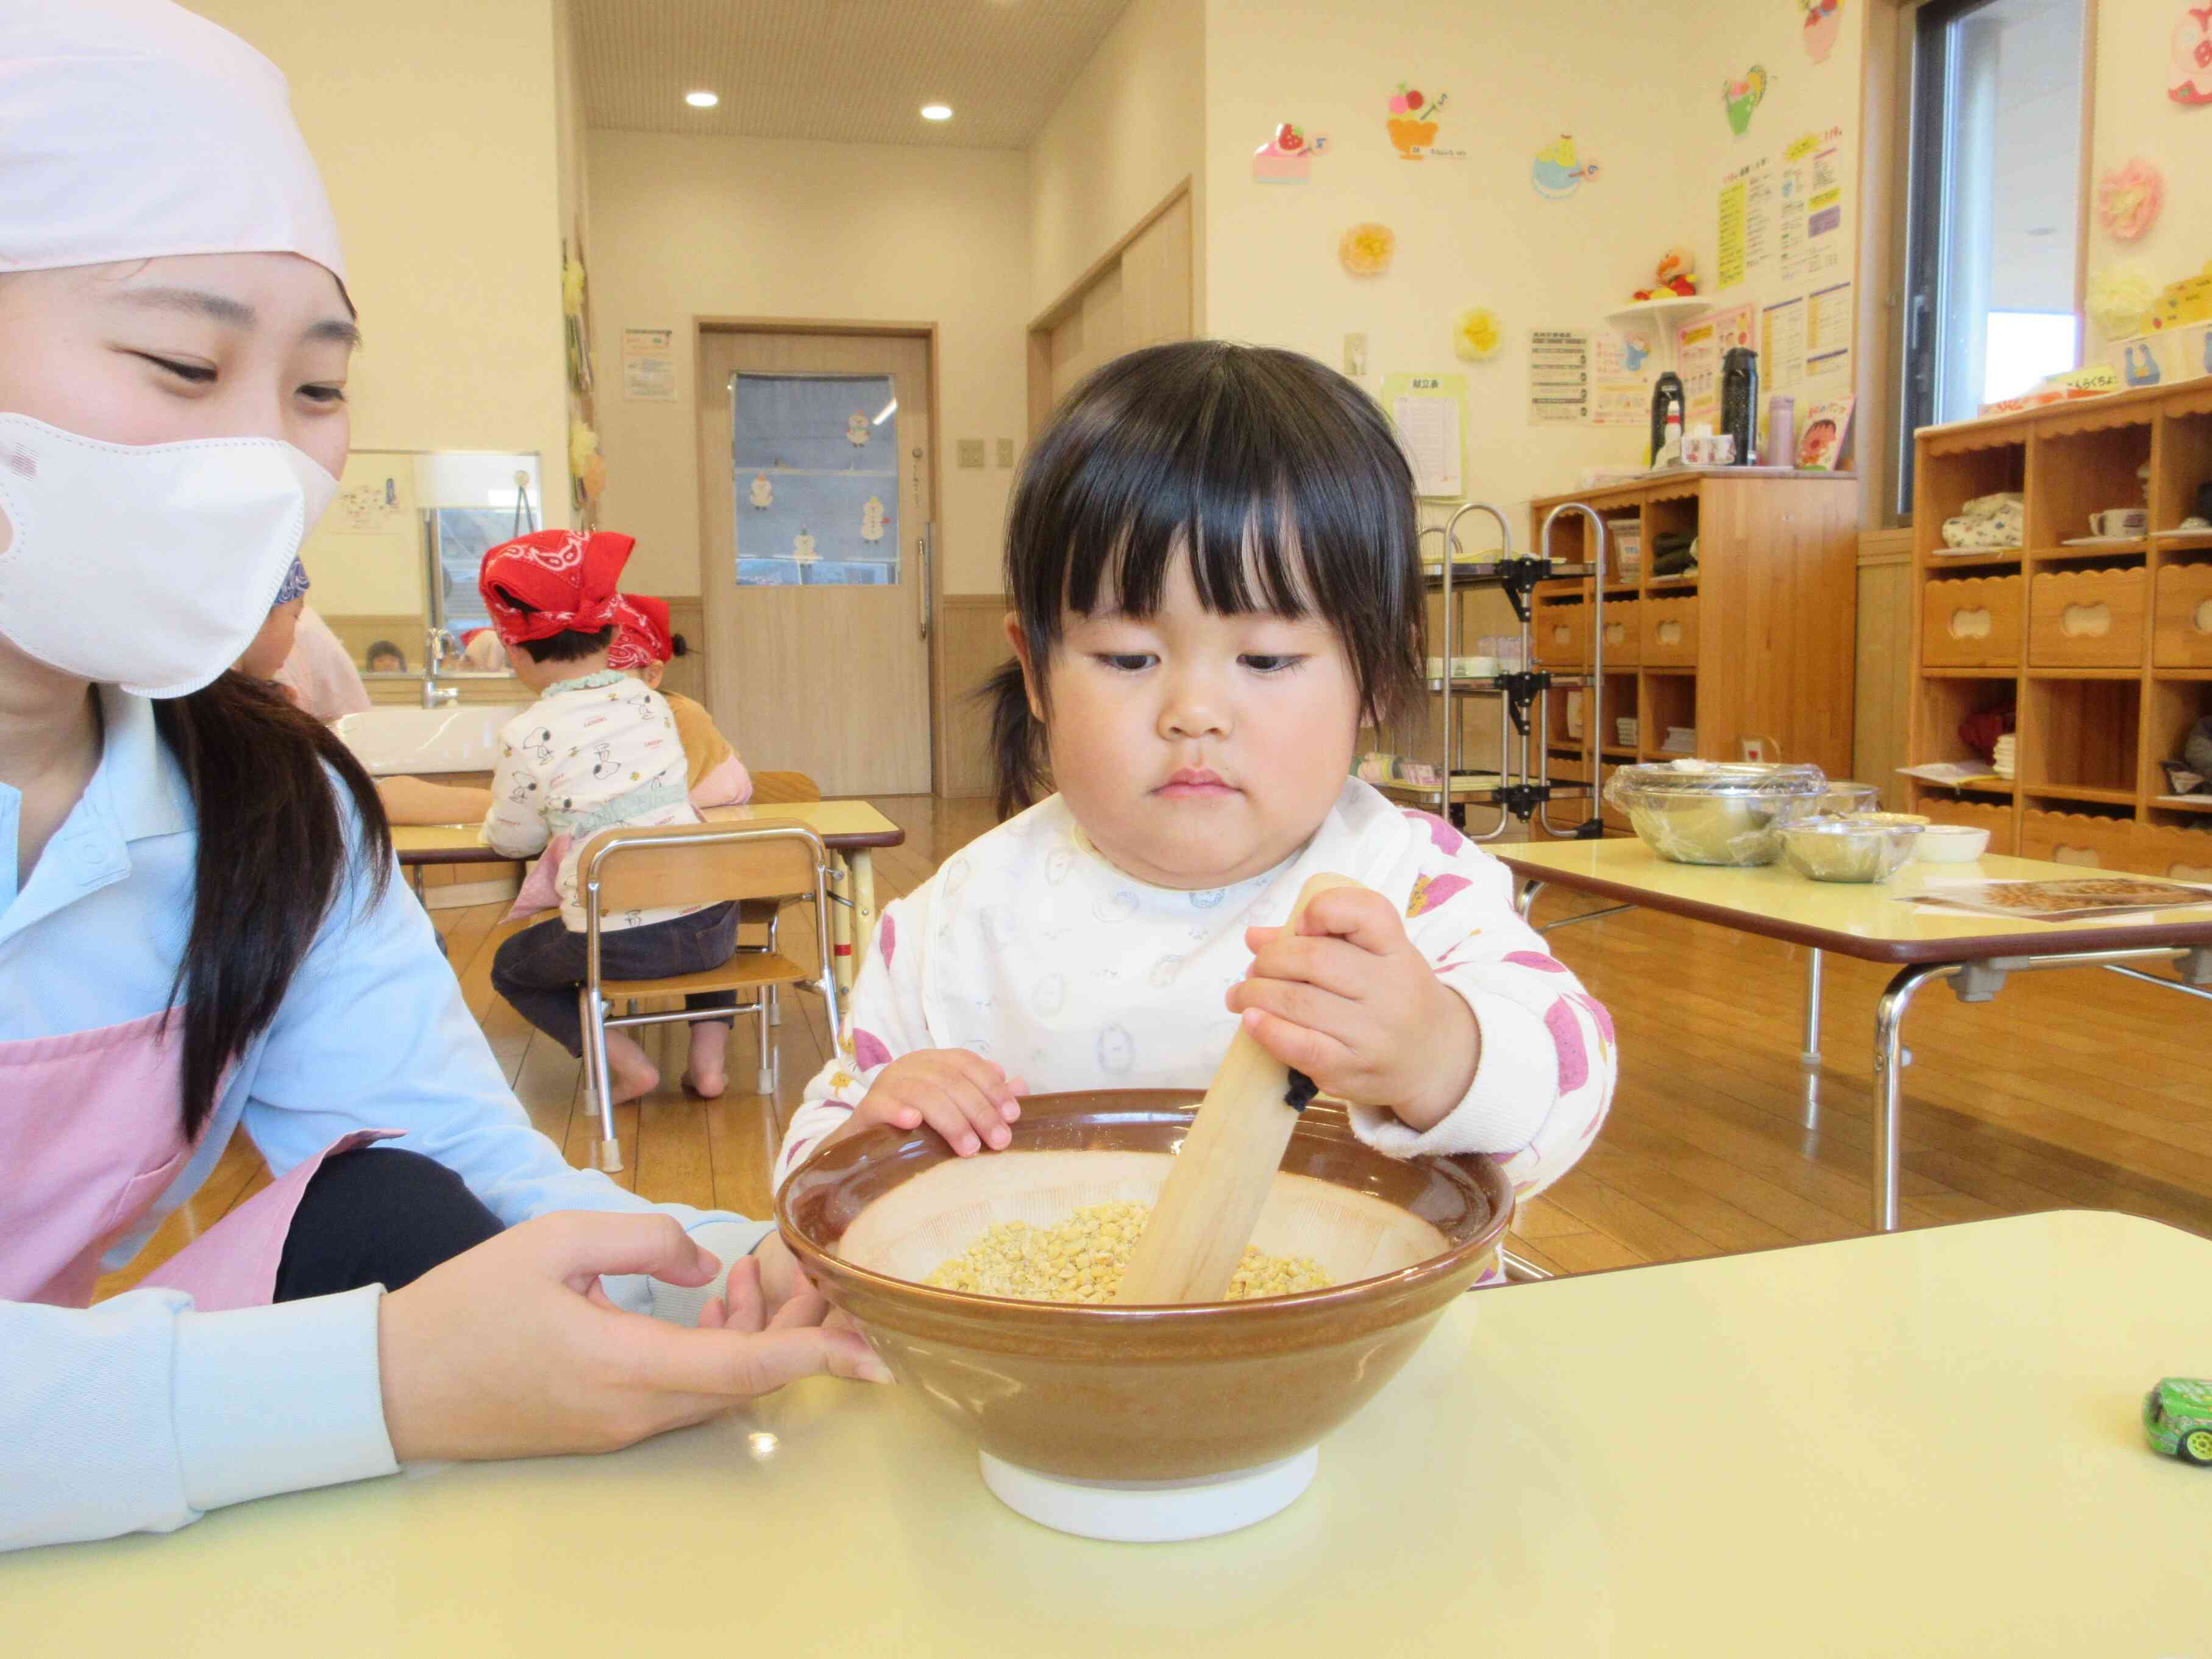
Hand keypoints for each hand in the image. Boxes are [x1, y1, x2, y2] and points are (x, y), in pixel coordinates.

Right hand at [377, 1212, 889, 1463]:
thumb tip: (712, 1265)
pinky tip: (714, 1298)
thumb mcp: (556, 1240)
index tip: (875, 1348)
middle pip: (748, 1377)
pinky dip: (718, 1347)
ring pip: (720, 1384)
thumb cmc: (468, 1306)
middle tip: (821, 1273)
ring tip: (759, 1271)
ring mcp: (622, 1426)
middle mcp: (636, 1411)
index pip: (748, 1366)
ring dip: (757, 1332)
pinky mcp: (607, 1425)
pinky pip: (686, 1389)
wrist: (390, 1384)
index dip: (818, 1353)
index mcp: (628, 1366)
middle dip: (801, 1327)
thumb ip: (646, 1238)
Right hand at [822, 1048, 1027, 1157]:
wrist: (865, 1144)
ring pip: (924, 1093)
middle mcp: (912, 1066)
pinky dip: (900, 1112)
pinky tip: (915, 1124)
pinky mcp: (868, 1106)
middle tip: (999, 1141)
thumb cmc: (917, 1125)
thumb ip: (985, 1097)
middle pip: (951, 1080)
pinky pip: (884, 1104)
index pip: (968, 1064)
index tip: (1013, 1115)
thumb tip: (1021, 1085)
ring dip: (951, 1120)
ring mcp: (888, 1084)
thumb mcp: (954, 1109)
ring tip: (970, 1148)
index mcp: (935, 1061)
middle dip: (980, 1111)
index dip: (992, 1087)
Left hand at [1225, 886, 1477, 1131]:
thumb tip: (1254, 937)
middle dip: (1270, 960)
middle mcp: (1391, 989)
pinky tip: (1252, 1020)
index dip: (1322, 910)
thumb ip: (1321, 940)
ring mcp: (1373, 1033)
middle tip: (1255, 968)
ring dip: (1255, 994)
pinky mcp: (1352, 1069)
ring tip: (1241, 995)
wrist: (1437, 1062)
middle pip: (1314, 959)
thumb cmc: (1394, 998)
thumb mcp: (1376, 959)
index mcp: (1397, 950)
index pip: (1366, 912)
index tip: (1301, 925)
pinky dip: (1267, 1030)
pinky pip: (1300, 1045)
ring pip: (1299, 1001)